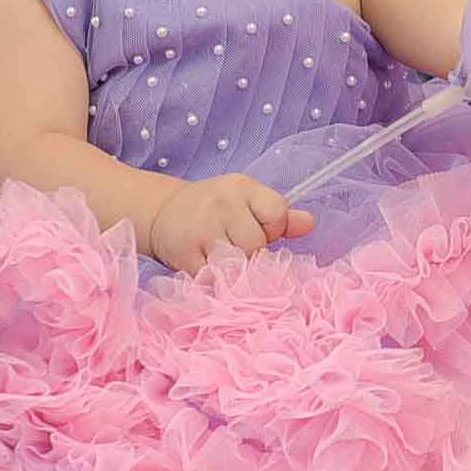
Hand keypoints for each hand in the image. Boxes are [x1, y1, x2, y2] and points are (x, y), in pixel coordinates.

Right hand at [150, 176, 314, 268]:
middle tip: (236, 250)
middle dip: (251, 255)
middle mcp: (222, 203)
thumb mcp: (247, 202)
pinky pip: (211, 279)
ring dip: (233, 273)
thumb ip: (280, 217)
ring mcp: (201, 228)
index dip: (272, 230)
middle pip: (256, 246)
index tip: (257, 231)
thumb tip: (309, 224)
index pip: (277, 214)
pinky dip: (212, 282)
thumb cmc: (214, 210)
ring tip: (223, 263)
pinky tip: (206, 269)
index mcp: (244, 188)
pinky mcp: (183, 252)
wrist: (162, 212)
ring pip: (236, 266)